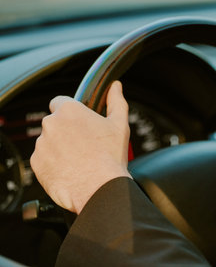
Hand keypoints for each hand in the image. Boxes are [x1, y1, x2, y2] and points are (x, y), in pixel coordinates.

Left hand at [30, 81, 131, 213]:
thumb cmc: (110, 157)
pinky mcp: (36, 163)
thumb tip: (116, 86)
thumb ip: (116, 101)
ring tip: (79, 160)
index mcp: (70, 111)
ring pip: (48, 142)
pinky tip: (70, 169)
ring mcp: (41, 144)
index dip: (71, 112)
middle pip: (55, 123)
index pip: (60, 102)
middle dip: (66, 131)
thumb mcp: (119, 124)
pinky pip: (43, 159)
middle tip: (84, 145)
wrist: (98, 188)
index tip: (81, 123)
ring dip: (59, 147)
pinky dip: (53, 163)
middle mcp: (51, 124)